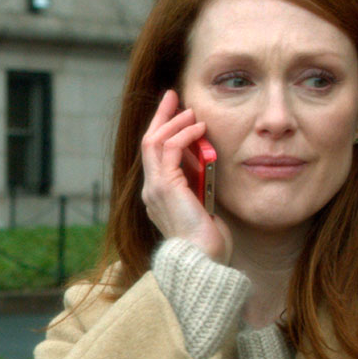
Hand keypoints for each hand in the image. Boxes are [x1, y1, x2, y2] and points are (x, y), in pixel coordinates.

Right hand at [140, 90, 233, 264]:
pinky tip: (199, 129)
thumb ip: (200, 189)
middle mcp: (151, 190)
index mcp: (158, 196)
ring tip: (192, 112)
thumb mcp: (204, 209)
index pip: (155, 155)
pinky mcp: (165, 186)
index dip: (163, 131)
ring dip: (175, 122)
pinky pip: (170, 149)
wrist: (201, 261)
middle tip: (173, 96)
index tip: (177, 113)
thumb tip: (208, 167)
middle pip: (149, 142)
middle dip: (161, 116)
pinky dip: (184, 135)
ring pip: (155, 141)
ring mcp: (155, 188)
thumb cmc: (207, 243)